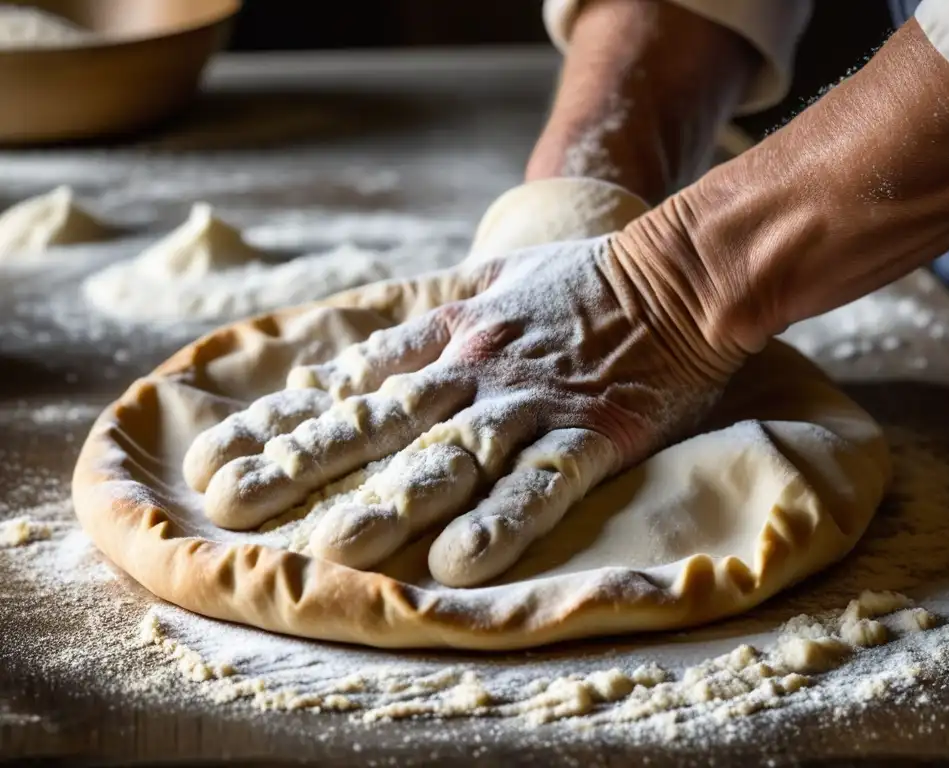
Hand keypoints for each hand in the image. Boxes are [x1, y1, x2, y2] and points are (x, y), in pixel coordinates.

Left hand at [184, 198, 744, 587]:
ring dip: (393, 501)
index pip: (351, 385)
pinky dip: (503, 524)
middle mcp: (476, 370)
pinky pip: (544, 484)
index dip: (281, 423)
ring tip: (333, 548)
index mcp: (450, 335)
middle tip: (230, 502)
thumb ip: (422, 323)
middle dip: (302, 463)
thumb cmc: (580, 281)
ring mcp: (532, 404)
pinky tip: (459, 565)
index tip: (216, 458)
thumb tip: (347, 365)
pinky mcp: (593, 434)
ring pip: (452, 455)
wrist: (676, 273)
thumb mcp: (490, 280)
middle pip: (379, 422)